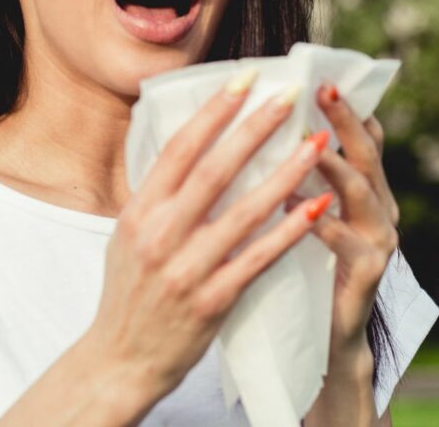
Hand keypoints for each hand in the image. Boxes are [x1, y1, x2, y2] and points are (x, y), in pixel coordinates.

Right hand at [84, 72, 335, 404]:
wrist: (121, 360)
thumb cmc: (129, 292)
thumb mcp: (127, 234)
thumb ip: (157, 195)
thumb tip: (189, 144)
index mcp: (138, 211)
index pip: (179, 148)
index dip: (214, 110)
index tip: (246, 78)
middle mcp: (160, 235)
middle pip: (215, 170)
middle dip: (256, 128)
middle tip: (290, 96)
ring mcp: (187, 270)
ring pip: (245, 211)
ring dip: (285, 173)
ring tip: (317, 144)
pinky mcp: (213, 301)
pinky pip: (259, 258)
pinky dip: (290, 230)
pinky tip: (317, 206)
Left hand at [290, 85, 399, 425]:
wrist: (317, 339)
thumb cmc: (297, 265)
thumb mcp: (295, 210)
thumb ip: (287, 171)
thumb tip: (252, 120)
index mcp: (359, 187)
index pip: (356, 135)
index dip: (343, 104)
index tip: (318, 72)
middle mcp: (376, 207)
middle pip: (365, 152)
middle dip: (344, 119)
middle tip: (322, 90)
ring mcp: (377, 239)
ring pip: (361, 191)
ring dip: (335, 165)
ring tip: (309, 143)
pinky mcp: (367, 272)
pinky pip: (346, 241)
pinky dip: (319, 221)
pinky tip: (294, 204)